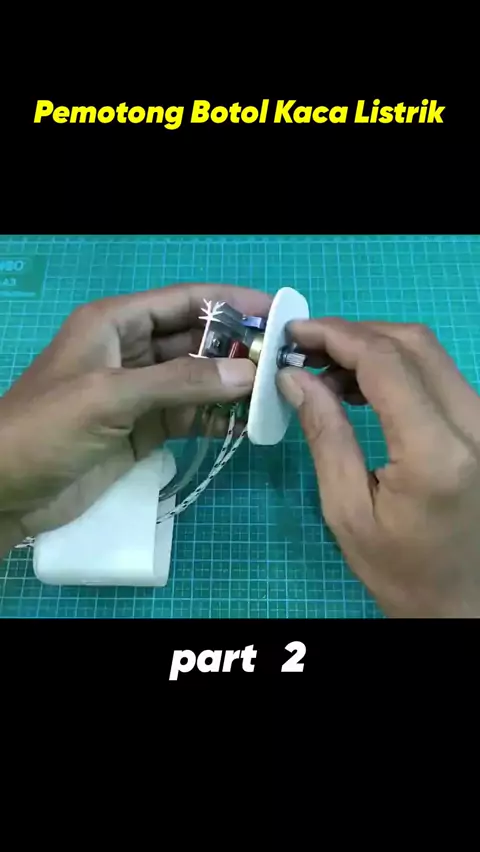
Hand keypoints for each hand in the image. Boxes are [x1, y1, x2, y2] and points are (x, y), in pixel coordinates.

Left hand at [0, 283, 270, 546]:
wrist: (7, 491)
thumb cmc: (48, 428)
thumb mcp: (111, 396)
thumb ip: (179, 382)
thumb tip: (246, 374)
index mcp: (114, 323)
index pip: (182, 301)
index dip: (228, 303)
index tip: (274, 313)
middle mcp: (130, 351)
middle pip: (194, 340)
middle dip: (236, 349)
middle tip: (283, 363)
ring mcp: (138, 393)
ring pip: (195, 380)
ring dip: (230, 386)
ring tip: (273, 395)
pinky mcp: (143, 429)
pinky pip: (188, 415)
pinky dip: (214, 419)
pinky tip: (243, 426)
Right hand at [277, 319, 479, 617]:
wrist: (462, 600)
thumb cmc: (400, 569)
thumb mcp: (347, 510)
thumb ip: (325, 434)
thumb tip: (294, 375)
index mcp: (437, 452)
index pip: (385, 363)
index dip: (336, 335)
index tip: (293, 332)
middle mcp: (474, 425)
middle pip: (413, 343)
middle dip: (353, 334)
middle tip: (304, 347)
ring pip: (429, 353)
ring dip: (374, 348)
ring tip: (324, 369)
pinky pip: (439, 375)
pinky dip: (396, 367)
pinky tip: (358, 386)